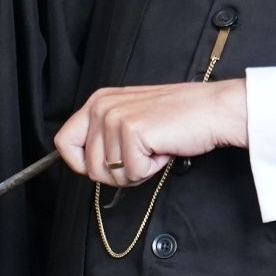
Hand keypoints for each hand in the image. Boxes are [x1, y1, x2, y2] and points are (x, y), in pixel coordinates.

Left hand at [56, 80, 249, 186]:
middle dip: (118, 172)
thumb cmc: (179, 117)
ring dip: (136, 170)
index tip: (105, 167)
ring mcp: (114, 118)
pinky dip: (150, 169)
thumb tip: (87, 165)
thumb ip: (106, 136)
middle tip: (143, 155)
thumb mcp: (132, 119)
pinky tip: (162, 148)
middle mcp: (101, 107)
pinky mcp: (131, 131)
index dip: (81, 164)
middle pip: (88, 167)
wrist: (212, 110)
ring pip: (110, 174)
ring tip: (154, 148)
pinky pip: (131, 173)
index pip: (64, 142)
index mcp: (98, 101)